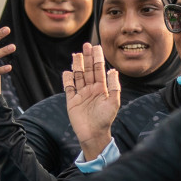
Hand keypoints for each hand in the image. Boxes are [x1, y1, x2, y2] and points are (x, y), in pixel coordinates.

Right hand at [64, 43, 120, 159]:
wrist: (93, 134)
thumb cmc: (105, 119)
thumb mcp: (113, 102)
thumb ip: (114, 86)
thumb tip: (113, 70)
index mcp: (101, 88)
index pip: (99, 70)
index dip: (97, 58)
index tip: (96, 47)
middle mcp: (90, 89)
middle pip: (87, 70)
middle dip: (87, 58)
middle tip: (86, 45)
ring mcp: (80, 94)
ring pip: (78, 76)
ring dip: (77, 65)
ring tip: (76, 54)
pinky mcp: (71, 101)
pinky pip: (68, 88)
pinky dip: (67, 79)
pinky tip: (67, 72)